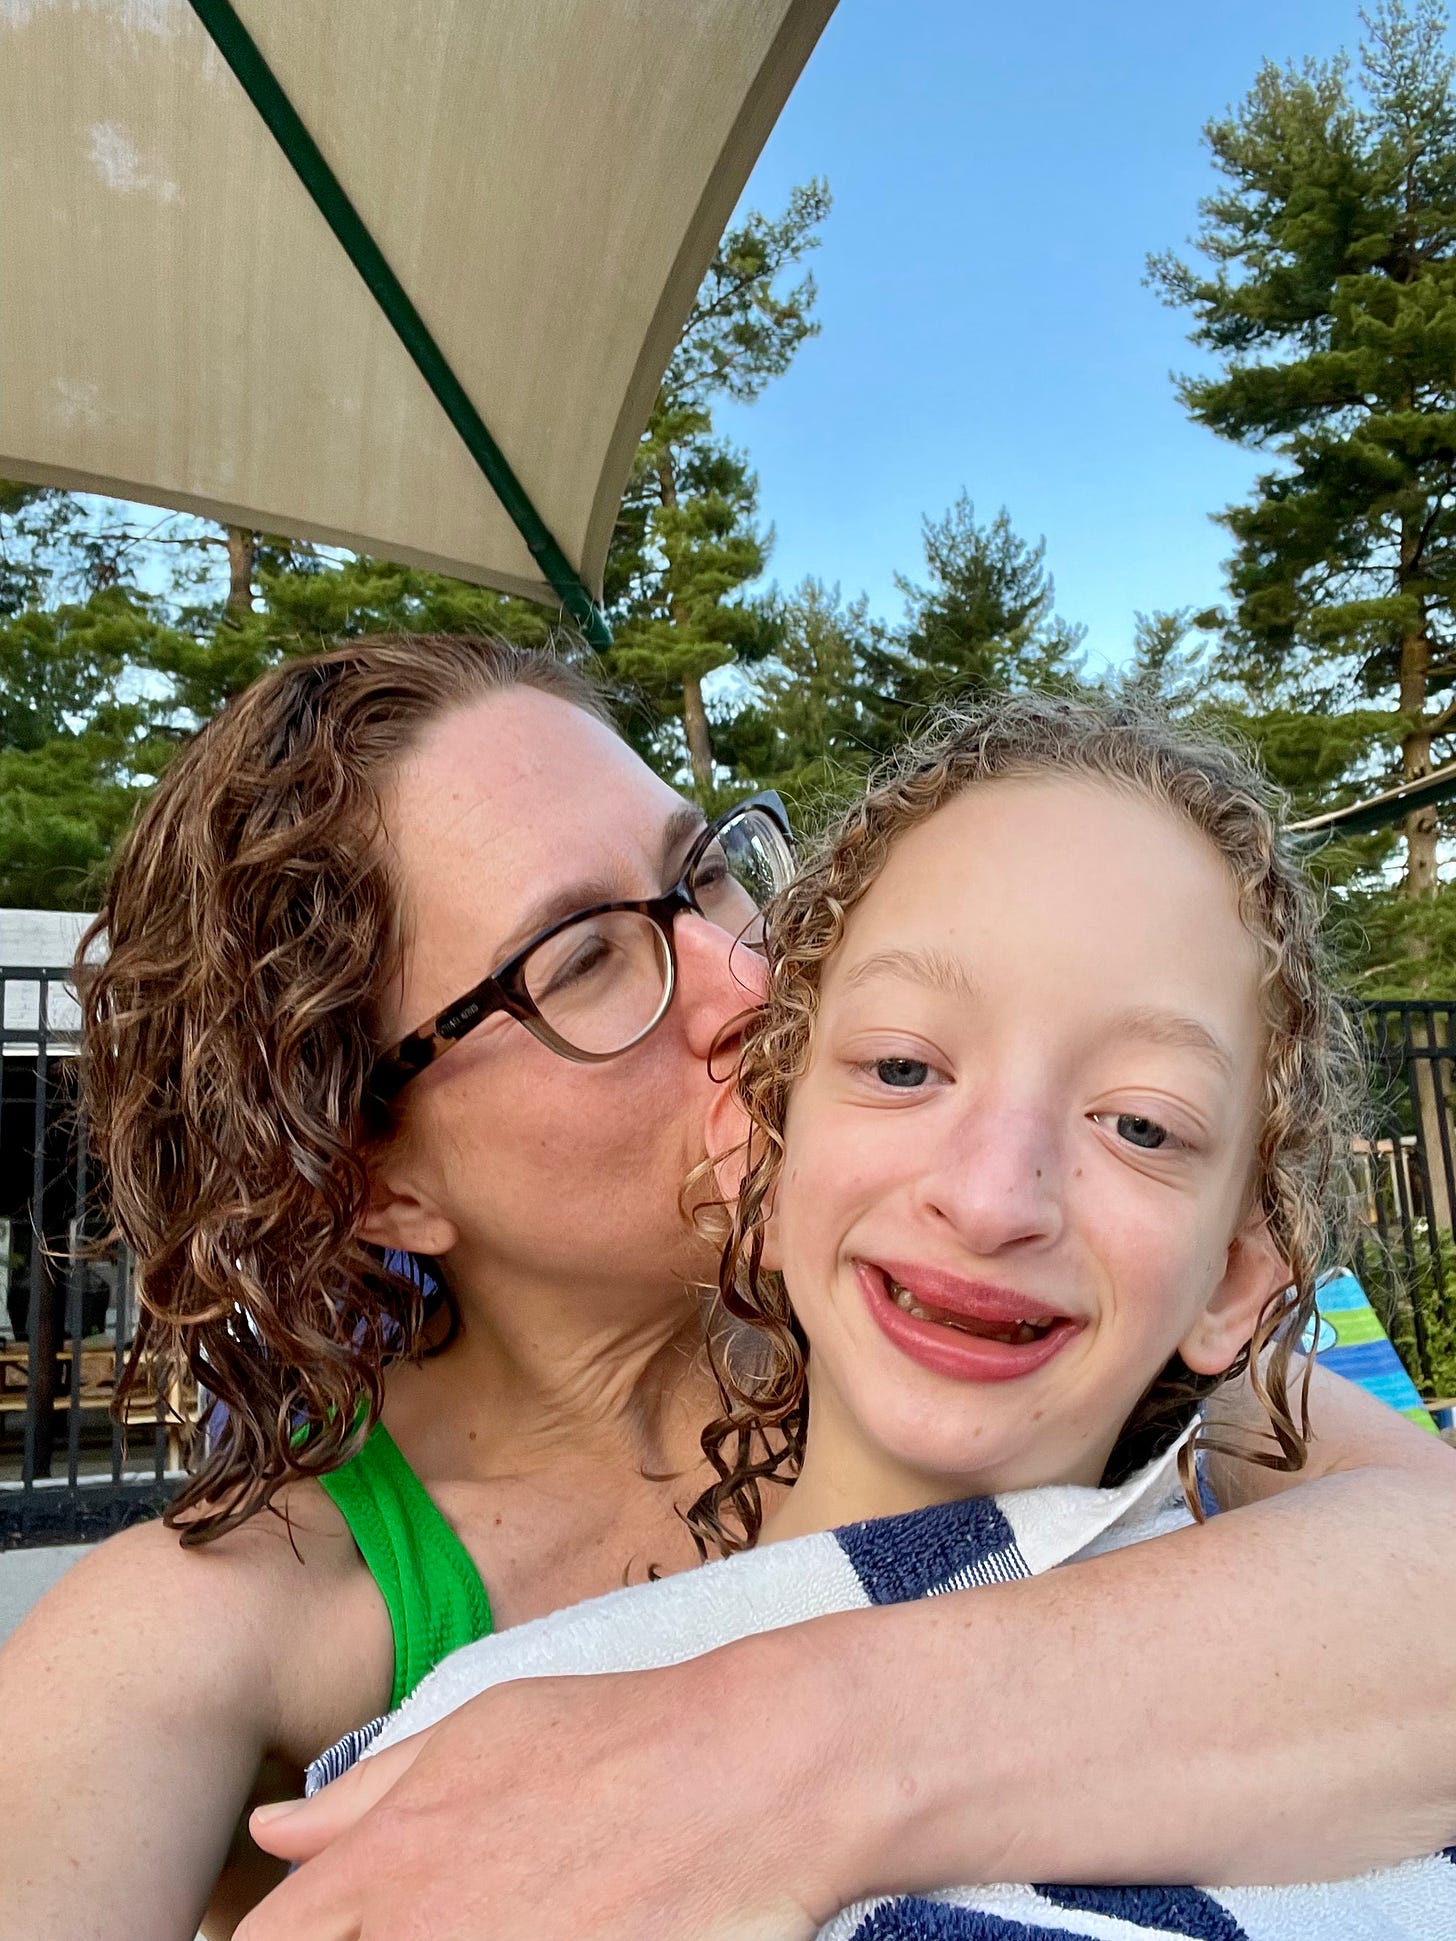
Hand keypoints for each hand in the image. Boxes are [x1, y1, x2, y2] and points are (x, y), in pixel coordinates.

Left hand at [237, 1645, 843, 1940]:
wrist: (750, 1772)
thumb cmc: (618, 1738)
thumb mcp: (478, 1730)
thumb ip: (366, 1794)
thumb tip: (273, 1832)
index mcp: (383, 1868)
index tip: (329, 1940)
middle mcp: (416, 1936)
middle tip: (449, 1922)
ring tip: (515, 1921)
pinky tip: (567, 1939)